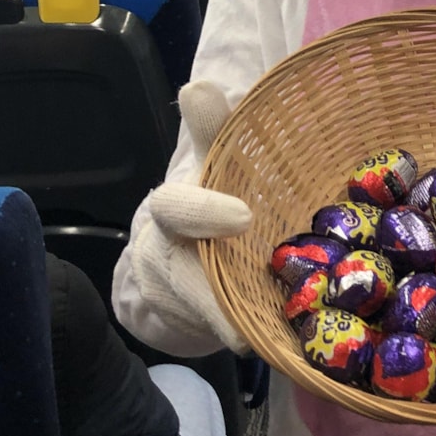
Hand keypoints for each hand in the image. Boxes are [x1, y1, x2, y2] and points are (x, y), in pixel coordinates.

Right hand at [127, 80, 252, 352]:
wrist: (165, 256)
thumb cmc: (207, 195)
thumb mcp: (211, 159)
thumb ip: (211, 128)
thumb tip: (200, 86)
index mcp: (175, 208)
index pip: (179, 205)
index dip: (205, 211)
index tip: (242, 215)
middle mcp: (163, 255)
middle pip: (182, 281)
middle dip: (212, 301)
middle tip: (245, 322)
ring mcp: (168, 296)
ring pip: (198, 319)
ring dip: (231, 331)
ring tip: (266, 341)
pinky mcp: (180, 328)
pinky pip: (209, 339)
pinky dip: (240, 343)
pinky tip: (272, 349)